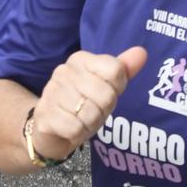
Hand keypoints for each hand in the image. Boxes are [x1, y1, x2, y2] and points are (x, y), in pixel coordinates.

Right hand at [28, 47, 148, 160]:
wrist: (48, 128)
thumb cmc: (81, 105)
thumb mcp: (104, 87)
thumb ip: (123, 70)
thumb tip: (142, 52)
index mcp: (80, 59)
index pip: (115, 70)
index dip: (115, 89)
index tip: (103, 93)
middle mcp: (64, 71)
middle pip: (106, 95)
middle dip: (103, 110)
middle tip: (91, 111)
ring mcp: (51, 92)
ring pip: (91, 114)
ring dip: (90, 124)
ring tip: (80, 120)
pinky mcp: (45, 114)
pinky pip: (76, 129)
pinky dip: (78, 134)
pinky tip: (70, 129)